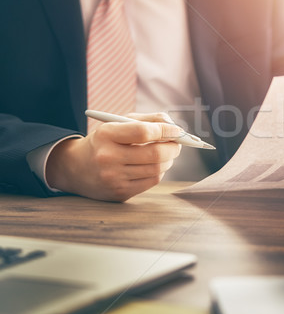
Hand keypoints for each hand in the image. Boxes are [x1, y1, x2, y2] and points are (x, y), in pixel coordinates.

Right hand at [46, 113, 181, 201]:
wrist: (75, 168)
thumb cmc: (104, 142)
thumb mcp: (118, 124)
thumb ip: (148, 120)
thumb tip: (174, 126)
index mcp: (106, 135)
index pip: (143, 132)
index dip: (165, 131)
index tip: (177, 130)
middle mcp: (107, 158)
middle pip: (154, 154)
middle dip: (173, 147)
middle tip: (177, 143)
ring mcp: (113, 178)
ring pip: (156, 169)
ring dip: (168, 160)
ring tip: (167, 153)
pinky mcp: (119, 193)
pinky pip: (151, 181)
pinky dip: (159, 171)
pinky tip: (155, 165)